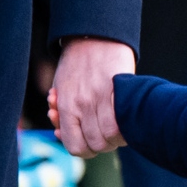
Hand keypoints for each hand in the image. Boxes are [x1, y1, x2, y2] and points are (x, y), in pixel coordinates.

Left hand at [52, 37, 134, 155]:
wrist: (94, 37)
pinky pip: (121, 124)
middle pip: (95, 146)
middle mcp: (79, 105)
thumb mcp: (61, 87)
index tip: (90, 140)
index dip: (85, 149)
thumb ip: (62, 111)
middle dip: (102, 145)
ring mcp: (97, 98)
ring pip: (109, 138)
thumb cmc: (76, 64)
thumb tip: (60, 134)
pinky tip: (125, 120)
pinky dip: (125, 129)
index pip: (73, 146)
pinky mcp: (115, 90)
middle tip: (105, 132)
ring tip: (116, 126)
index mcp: (64, 105)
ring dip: (115, 138)